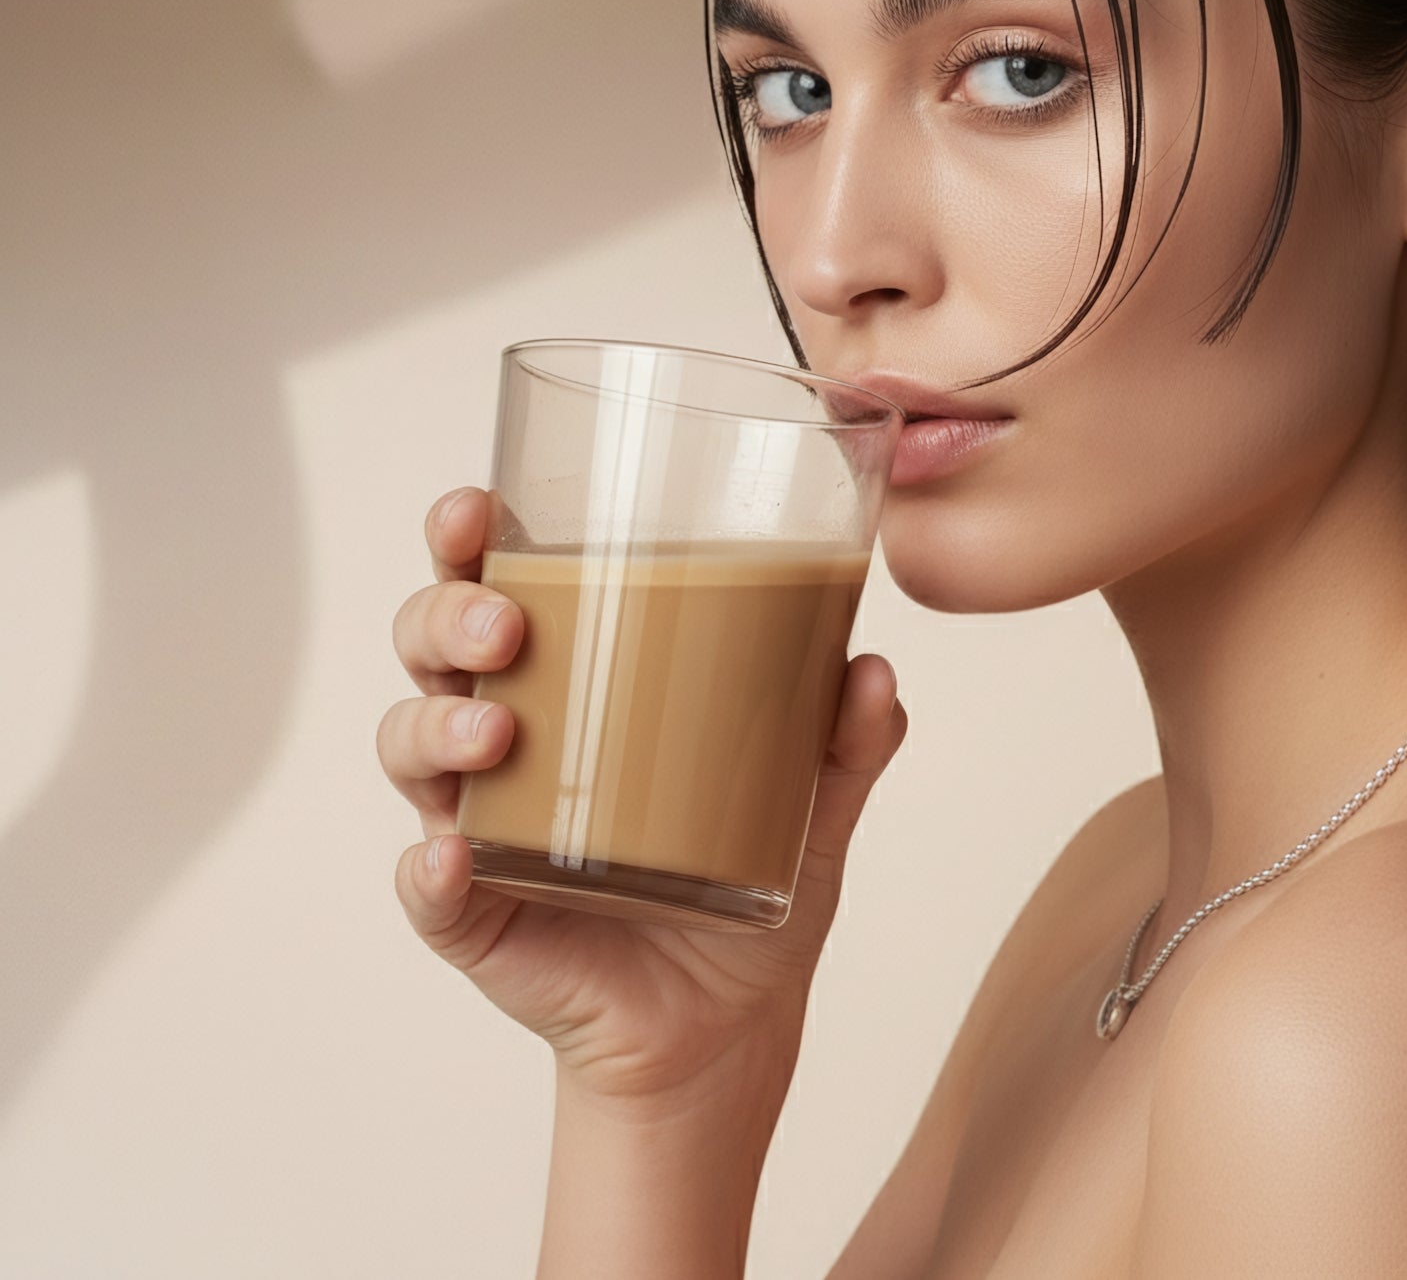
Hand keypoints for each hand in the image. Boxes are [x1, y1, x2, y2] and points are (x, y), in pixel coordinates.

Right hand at [378, 487, 907, 1109]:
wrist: (728, 1022)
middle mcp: (508, 736)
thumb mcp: (812, 799)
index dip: (467, 537)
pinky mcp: (475, 917)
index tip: (478, 508)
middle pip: (432, 645)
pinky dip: (428, 873)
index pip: (499, 584)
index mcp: (572, 679)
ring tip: (498, 730)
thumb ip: (847, 738)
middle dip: (448, 615)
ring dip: (437, 724)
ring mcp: (484, 825)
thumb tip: (872, 670)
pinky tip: (450, 859)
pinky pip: (427, 890)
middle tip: (507, 626)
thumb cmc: (748, 877)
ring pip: (412, 747)